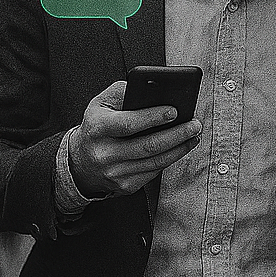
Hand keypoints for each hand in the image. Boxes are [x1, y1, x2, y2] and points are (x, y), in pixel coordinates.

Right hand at [66, 80, 202, 198]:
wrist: (80, 161)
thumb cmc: (98, 125)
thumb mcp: (101, 103)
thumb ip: (124, 92)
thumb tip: (156, 91)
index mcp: (97, 128)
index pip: (129, 124)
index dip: (153, 117)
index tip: (175, 110)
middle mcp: (104, 153)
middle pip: (148, 146)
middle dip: (177, 134)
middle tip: (195, 124)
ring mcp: (115, 173)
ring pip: (155, 162)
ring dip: (180, 148)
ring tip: (194, 135)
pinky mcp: (125, 186)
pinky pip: (154, 172)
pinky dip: (170, 159)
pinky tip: (180, 148)